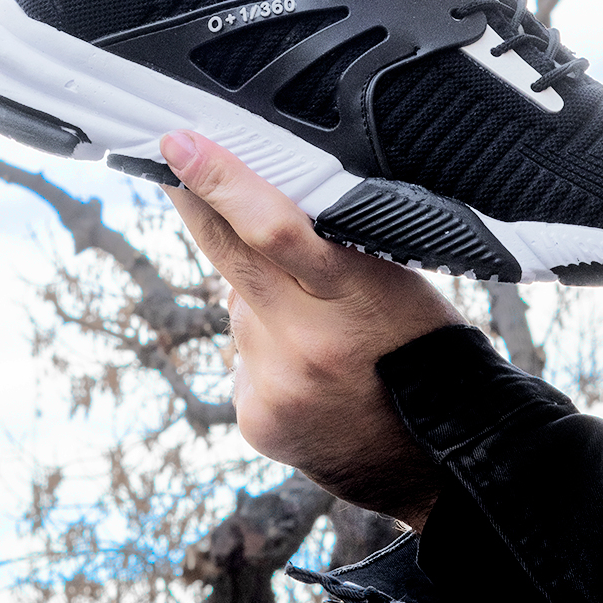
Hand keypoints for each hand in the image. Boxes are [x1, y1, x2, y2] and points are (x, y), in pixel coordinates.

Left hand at [160, 131, 463, 529]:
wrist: (433, 457)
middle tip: (170, 165)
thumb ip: (328, 252)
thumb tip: (253, 216)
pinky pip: (243, 361)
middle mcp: (307, 341)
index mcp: (355, 295)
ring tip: (318, 336)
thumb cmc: (420, 350)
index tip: (180, 145)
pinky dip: (264, 354)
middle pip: (230, 255)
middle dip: (195, 202)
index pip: (275, 227)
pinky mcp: (256, 418)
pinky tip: (306, 376)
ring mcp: (276, 384)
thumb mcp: (396, 282)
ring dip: (262, 306)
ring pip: (240, 311)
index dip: (221, 181)